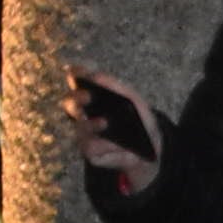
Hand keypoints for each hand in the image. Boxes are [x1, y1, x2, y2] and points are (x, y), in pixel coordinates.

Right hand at [70, 67, 161, 186]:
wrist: (152, 147)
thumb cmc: (139, 118)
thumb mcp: (133, 99)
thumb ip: (115, 86)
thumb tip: (96, 76)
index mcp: (91, 97)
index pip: (77, 82)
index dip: (74, 75)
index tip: (74, 71)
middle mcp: (82, 114)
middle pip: (70, 104)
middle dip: (77, 99)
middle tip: (89, 96)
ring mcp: (84, 132)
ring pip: (81, 127)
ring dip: (92, 124)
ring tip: (105, 121)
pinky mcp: (89, 151)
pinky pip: (92, 147)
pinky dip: (107, 145)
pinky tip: (117, 144)